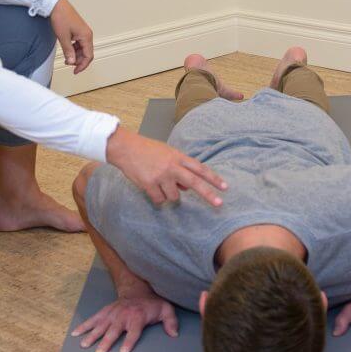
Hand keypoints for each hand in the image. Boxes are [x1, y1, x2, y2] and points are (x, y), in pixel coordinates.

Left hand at [50, 0, 93, 73]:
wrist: (56, 5)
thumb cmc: (61, 16)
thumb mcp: (63, 37)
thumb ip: (68, 51)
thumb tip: (71, 62)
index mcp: (86, 36)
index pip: (88, 56)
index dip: (82, 65)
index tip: (75, 71)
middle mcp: (87, 34)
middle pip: (87, 53)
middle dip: (78, 60)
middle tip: (68, 63)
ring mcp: (83, 32)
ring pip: (83, 49)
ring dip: (75, 55)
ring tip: (66, 57)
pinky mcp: (78, 30)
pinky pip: (79, 43)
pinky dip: (74, 49)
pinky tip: (67, 50)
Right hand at [71, 290, 178, 351]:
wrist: (138, 288)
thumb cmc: (152, 303)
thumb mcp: (166, 309)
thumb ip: (171, 321)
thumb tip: (174, 334)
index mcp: (138, 316)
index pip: (133, 331)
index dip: (129, 341)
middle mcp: (123, 315)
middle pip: (114, 330)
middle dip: (107, 341)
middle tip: (100, 351)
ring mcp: (112, 313)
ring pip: (101, 325)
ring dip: (92, 335)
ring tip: (84, 345)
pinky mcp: (105, 312)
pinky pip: (93, 318)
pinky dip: (84, 325)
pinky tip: (76, 333)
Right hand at [106, 126, 226, 206]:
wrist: (126, 148)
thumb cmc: (147, 150)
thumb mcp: (167, 154)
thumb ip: (179, 168)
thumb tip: (187, 187)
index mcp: (177, 157)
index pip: (199, 168)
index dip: (213, 178)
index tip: (224, 187)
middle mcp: (171, 166)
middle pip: (194, 182)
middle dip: (208, 194)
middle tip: (219, 203)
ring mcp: (161, 176)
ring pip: (174, 196)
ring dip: (169, 195)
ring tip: (159, 184)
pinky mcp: (149, 184)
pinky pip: (159, 200)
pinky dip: (157, 197)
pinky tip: (151, 188)